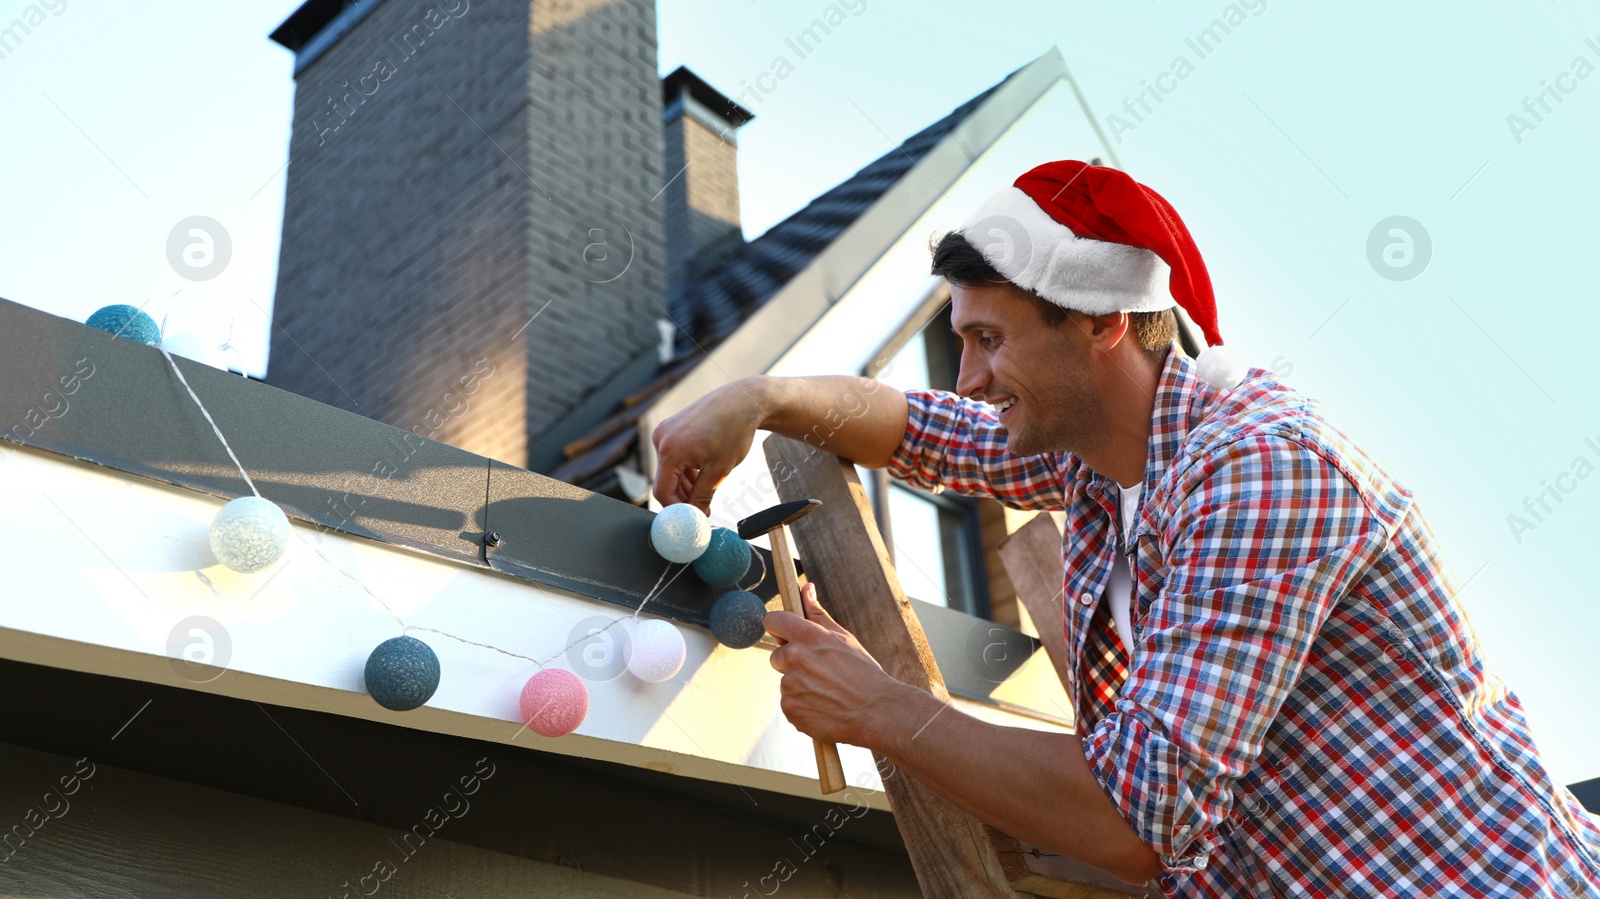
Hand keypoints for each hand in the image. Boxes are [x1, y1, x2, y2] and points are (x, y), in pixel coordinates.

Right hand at [651, 379, 765, 511]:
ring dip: (686, 484)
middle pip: (665, 481)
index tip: (691, 519)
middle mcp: (662, 438)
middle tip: (703, 510)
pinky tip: (704, 473)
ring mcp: (665, 431)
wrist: (743, 401)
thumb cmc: (734, 431)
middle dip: (683, 498)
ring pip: (670, 470)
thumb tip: (694, 516)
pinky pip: (674, 456)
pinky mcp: (672, 427)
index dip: (676, 510)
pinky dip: (687, 469)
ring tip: (708, 491)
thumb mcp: (719, 471)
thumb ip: (701, 496)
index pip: (662, 491)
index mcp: (670, 449)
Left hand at [765, 583, 900, 746]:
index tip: (786, 635)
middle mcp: (794, 658)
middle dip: (793, 662)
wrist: (876, 710)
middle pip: (777, 656)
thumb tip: (806, 589)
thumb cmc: (863, 673)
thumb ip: (817, 614)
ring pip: (786, 682)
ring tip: (827, 691)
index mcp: (806, 636)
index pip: (772, 621)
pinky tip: (823, 705)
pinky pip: (789, 704)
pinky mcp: (790, 709)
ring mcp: (790, 686)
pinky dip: (802, 706)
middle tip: (820, 671)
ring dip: (800, 686)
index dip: (779, 628)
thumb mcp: (842, 637)